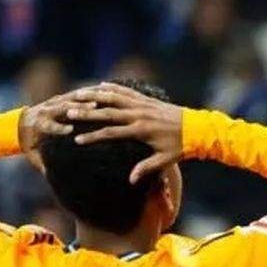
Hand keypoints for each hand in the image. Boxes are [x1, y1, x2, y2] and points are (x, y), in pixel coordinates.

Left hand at [18, 90, 97, 174]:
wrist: (19, 124)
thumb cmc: (29, 144)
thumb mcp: (32, 155)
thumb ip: (40, 165)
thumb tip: (49, 177)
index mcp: (38, 126)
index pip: (49, 126)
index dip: (58, 127)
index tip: (70, 130)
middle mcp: (45, 112)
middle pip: (61, 108)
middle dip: (76, 108)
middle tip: (92, 109)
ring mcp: (52, 103)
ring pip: (69, 99)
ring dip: (84, 100)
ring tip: (100, 100)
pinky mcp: (58, 99)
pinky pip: (73, 94)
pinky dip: (85, 94)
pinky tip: (99, 93)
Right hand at [65, 82, 184, 183]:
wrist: (198, 129)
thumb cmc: (180, 147)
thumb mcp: (165, 160)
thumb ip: (146, 168)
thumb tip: (130, 180)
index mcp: (141, 131)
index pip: (111, 133)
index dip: (93, 136)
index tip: (77, 139)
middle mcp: (140, 115)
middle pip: (108, 112)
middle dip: (87, 112)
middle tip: (69, 112)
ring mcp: (143, 105)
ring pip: (115, 97)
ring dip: (95, 95)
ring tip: (78, 93)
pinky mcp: (148, 99)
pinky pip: (127, 91)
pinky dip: (113, 88)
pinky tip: (100, 86)